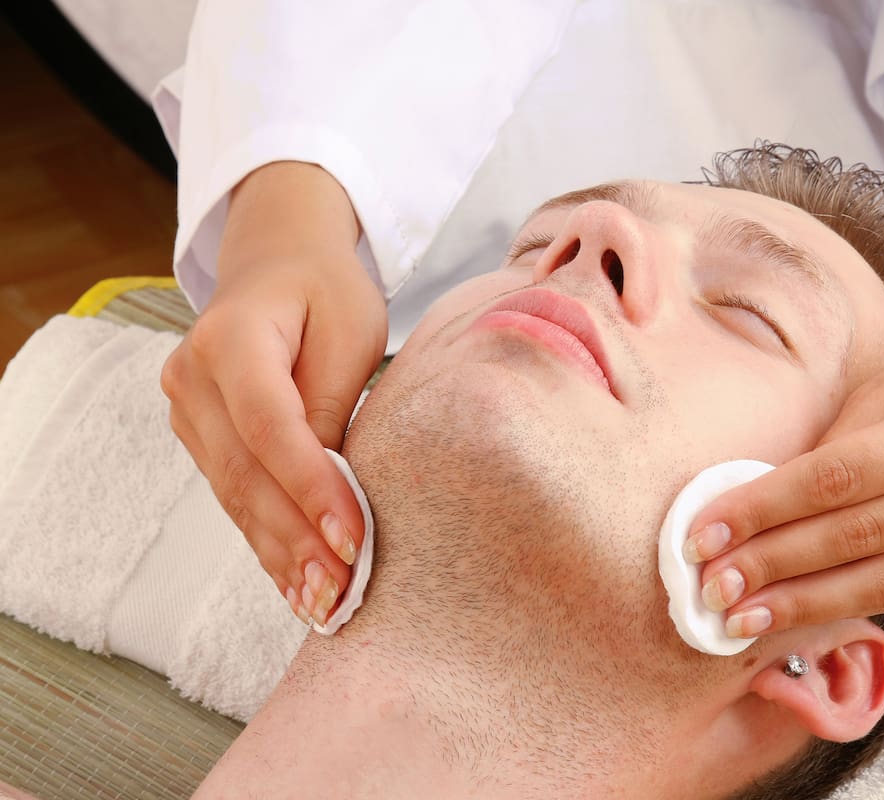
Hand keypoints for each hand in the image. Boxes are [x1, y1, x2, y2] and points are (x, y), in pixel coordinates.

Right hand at [161, 162, 386, 624]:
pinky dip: (267, 540)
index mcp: (230, 335)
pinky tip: (295, 584)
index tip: (351, 538)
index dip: (309, 487)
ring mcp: (188, 410)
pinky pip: (235, 496)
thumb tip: (331, 486)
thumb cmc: (326, 291)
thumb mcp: (350, 330)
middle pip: (245, 472)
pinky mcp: (200, 436)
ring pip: (236, 495)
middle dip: (296, 538)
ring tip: (323, 604)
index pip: (269, 425)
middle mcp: (192, 376)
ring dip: (280, 553)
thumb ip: (334, 402)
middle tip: (341, 592)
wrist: (278, 262)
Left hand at [686, 277, 883, 634]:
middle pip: (855, 539)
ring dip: (805, 605)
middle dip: (772, 567)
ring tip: (743, 618)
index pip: (835, 480)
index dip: (763, 511)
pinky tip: (804, 611)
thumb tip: (756, 503)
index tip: (703, 533)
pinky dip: (855, 603)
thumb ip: (833, 444)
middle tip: (710, 588)